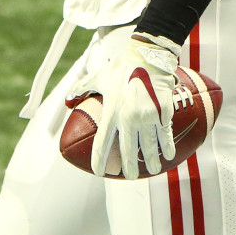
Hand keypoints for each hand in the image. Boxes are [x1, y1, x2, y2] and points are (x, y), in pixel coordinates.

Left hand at [72, 30, 180, 179]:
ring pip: (148, 146)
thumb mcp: (98, 77)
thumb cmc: (121, 68)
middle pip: (128, 150)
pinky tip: (167, 155)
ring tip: (153, 169)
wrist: (147, 58)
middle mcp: (128, 118)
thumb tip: (68, 98)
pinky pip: (164, 134)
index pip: (102, 143)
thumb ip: (82, 88)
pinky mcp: (162, 113)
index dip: (99, 160)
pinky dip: (166, 146)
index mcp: (111, 112)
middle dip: (129, 167)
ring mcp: (146, 117)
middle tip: (130, 176)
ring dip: (150, 160)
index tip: (99, 172)